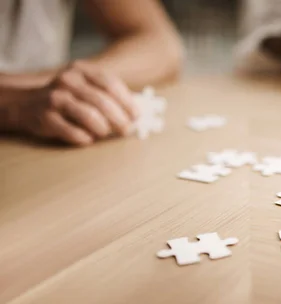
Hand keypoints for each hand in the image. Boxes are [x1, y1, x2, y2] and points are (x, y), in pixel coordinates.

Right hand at [18, 61, 137, 146]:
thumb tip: (137, 113)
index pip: (110, 83)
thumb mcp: (85, 87)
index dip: (127, 101)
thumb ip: (108, 95)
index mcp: (81, 70)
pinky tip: (88, 139)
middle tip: (127, 130)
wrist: (26, 103)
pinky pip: (73, 132)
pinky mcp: (46, 118)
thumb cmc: (67, 97)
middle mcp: (67, 81)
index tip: (137, 115)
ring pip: (89, 116)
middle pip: (102, 101)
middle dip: (120, 119)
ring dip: (103, 128)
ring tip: (105, 132)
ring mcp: (55, 98)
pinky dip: (85, 138)